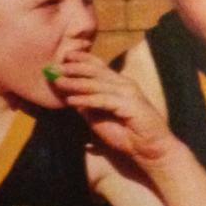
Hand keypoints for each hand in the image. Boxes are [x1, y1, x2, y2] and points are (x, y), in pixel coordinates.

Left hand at [52, 51, 177, 164]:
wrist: (149, 149)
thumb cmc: (126, 134)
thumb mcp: (100, 117)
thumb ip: (88, 105)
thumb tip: (70, 97)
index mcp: (119, 84)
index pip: (99, 66)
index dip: (82, 59)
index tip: (65, 56)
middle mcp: (124, 84)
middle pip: (96, 71)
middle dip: (75, 68)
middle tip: (56, 66)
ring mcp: (129, 93)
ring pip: (97, 85)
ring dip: (76, 83)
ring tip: (58, 81)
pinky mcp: (129, 106)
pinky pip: (103, 100)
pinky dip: (86, 100)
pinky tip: (71, 100)